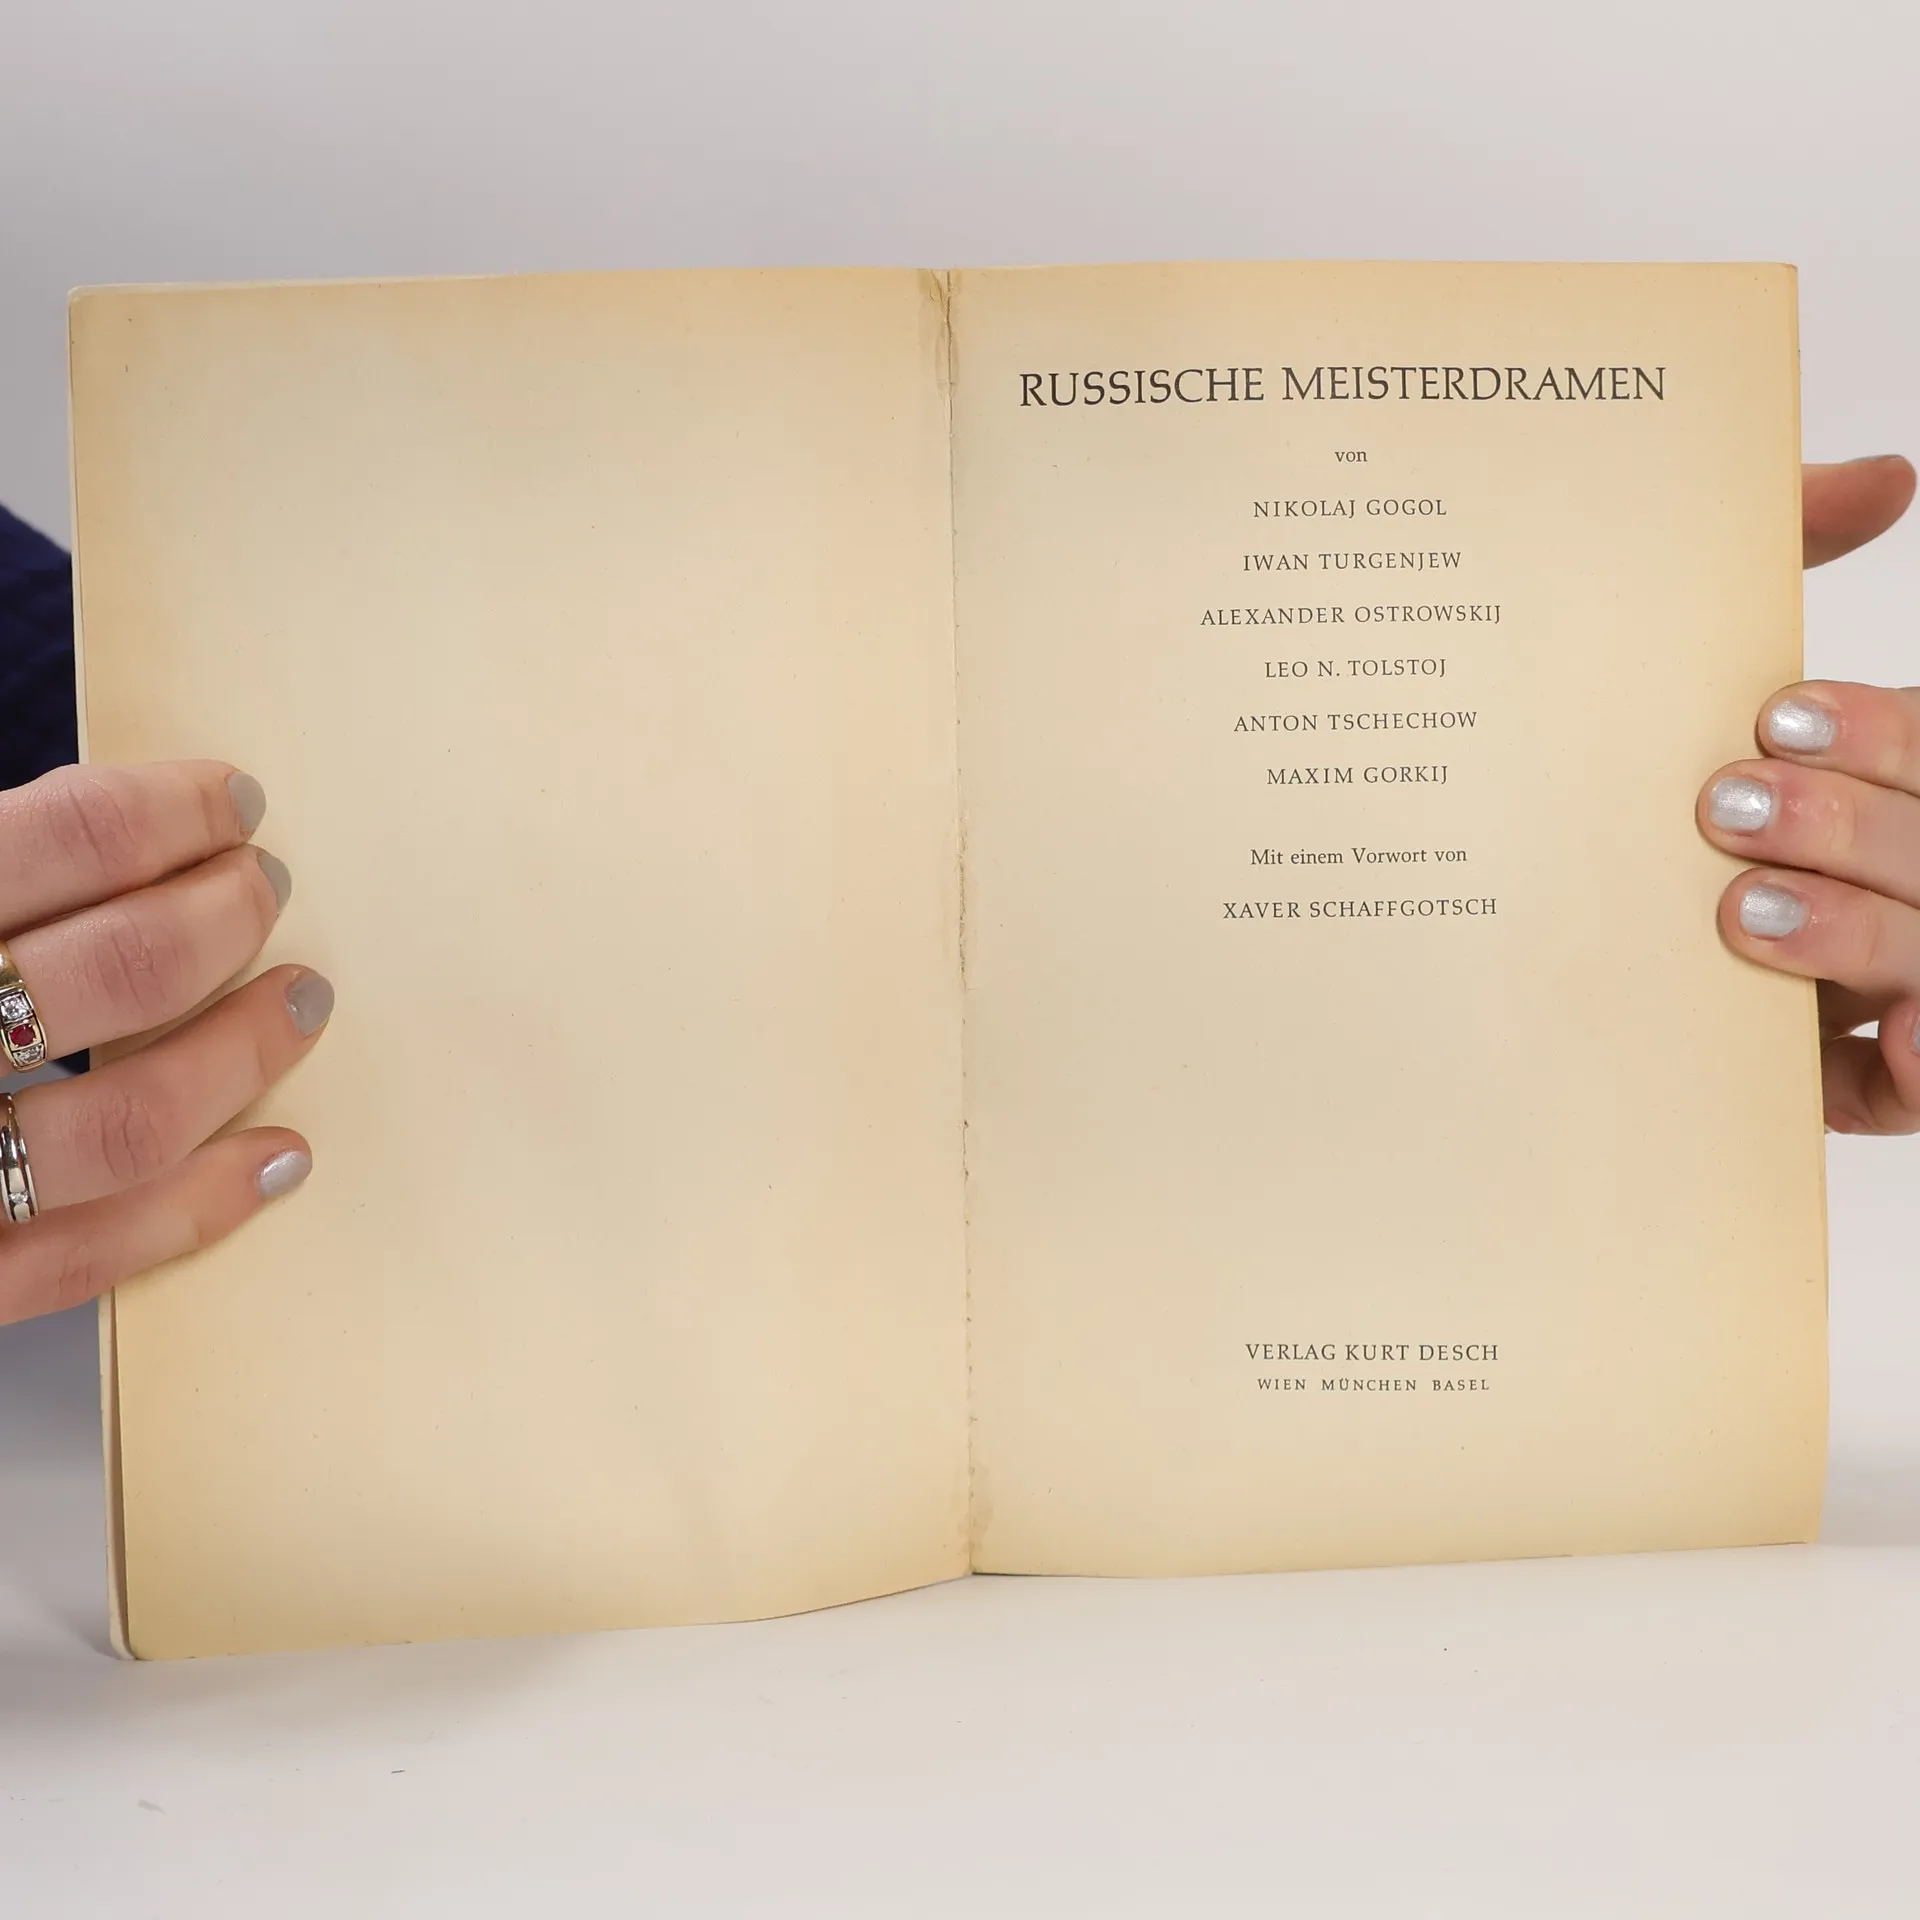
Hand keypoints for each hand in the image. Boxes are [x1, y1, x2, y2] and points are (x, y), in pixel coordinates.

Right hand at [0, 764, 326, 1323]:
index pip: (62, 838)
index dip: (170, 812)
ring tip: (300, 997)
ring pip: (122, 1120)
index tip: (230, 800)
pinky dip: (199, 1208)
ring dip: (240, 1052)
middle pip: (114, 974)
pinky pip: (81, 1257)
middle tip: (267, 885)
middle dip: (221, 918)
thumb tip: (95, 823)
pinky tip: (280, 1153)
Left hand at [1697, 454, 1919, 1131]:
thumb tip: (1885, 473)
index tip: (1775, 719)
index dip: (1877, 738)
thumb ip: (1796, 547)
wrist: (1597, 922)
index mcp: (1899, 787)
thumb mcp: (1720, 674)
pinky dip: (1902, 1072)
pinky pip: (1907, 1090)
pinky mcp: (1881, 1080)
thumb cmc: (1663, 786)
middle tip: (1728, 807)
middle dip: (1846, 828)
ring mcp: (1908, 982)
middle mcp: (1913, 874)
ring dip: (1848, 935)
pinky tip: (1857, 1041)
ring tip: (1741, 911)